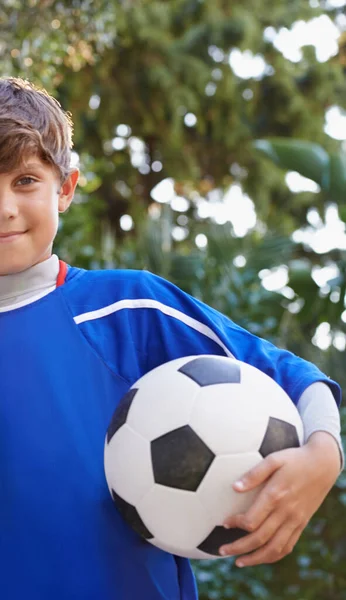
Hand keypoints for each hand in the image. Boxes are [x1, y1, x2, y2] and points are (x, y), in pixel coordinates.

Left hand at [220, 432, 340, 566]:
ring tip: (239, 562)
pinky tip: (261, 557)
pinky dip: (273, 556)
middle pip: (259, 538)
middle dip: (238, 547)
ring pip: (274, 548)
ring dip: (255, 558)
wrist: (322, 464)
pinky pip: (288, 546)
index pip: (251, 520)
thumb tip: (235, 487)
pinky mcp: (302, 524)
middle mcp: (286, 512)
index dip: (235, 524)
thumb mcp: (274, 459)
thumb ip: (254, 474)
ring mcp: (295, 520)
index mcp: (275, 495)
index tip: (224, 523)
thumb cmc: (294, 459)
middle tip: (222, 550)